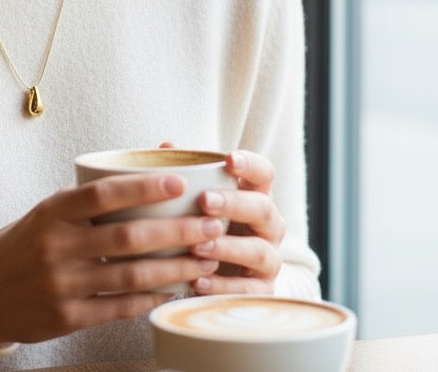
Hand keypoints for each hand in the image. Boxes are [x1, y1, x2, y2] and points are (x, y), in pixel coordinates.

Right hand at [0, 174, 222, 345]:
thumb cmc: (26, 244)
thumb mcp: (47, 213)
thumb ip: (89, 200)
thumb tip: (149, 171)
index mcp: (52, 212)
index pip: (102, 194)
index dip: (143, 187)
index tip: (180, 182)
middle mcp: (56, 246)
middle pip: (128, 237)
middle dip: (177, 232)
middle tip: (211, 226)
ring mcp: (61, 284)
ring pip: (131, 275)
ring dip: (174, 268)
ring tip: (205, 261)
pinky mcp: (67, 316)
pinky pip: (119, 306)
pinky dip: (150, 297)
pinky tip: (173, 290)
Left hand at [189, 150, 284, 294]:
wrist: (217, 278)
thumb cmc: (205, 228)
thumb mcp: (196, 202)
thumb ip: (186, 176)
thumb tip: (167, 146)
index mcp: (256, 196)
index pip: (264, 173)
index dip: (250, 164)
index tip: (229, 159)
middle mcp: (269, 226)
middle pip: (263, 208)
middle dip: (234, 203)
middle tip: (204, 201)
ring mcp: (270, 259)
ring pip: (259, 250)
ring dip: (228, 248)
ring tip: (197, 247)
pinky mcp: (263, 291)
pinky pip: (248, 290)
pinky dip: (223, 286)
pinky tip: (198, 281)